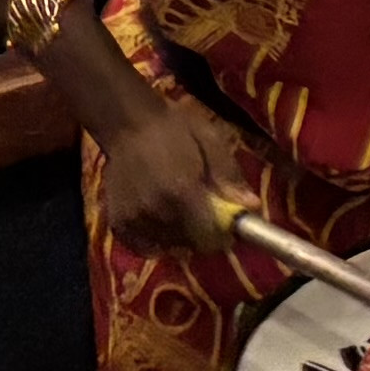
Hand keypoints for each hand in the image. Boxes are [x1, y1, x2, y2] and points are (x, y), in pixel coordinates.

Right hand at [95, 97, 264, 255]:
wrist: (128, 122)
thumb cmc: (174, 128)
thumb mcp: (211, 141)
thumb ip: (229, 176)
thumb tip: (252, 206)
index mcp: (181, 191)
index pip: (210, 237)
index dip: (223, 234)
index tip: (227, 223)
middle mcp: (154, 211)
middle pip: (190, 245)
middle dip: (202, 234)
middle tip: (203, 212)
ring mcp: (133, 220)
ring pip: (169, 247)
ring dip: (180, 237)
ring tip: (180, 210)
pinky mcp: (117, 225)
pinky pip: (145, 248)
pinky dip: (156, 240)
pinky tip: (160, 218)